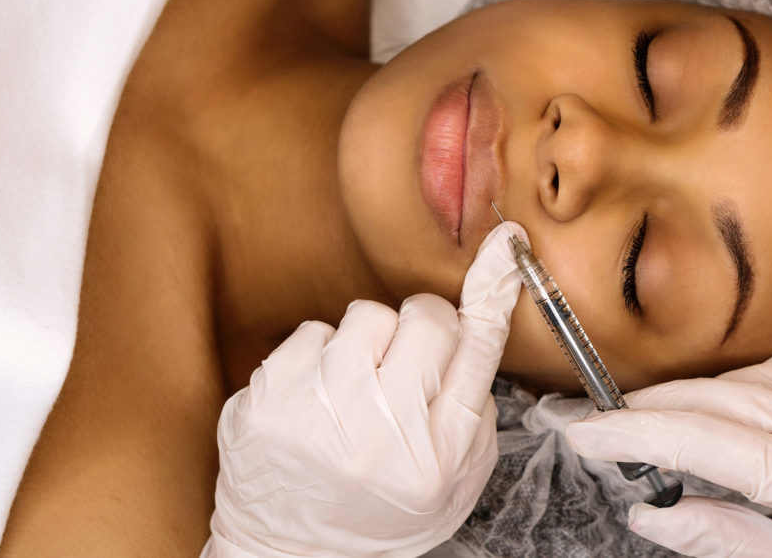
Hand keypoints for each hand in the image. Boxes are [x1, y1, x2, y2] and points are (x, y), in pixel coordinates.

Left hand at [202, 223, 525, 556]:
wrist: (291, 554)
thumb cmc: (380, 514)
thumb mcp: (451, 481)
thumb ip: (472, 407)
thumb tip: (479, 319)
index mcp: (436, 458)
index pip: (476, 350)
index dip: (493, 291)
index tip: (504, 246)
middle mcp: (379, 435)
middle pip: (426, 318)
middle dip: (423, 329)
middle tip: (406, 366)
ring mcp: (317, 415)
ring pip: (368, 315)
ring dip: (370, 341)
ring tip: (356, 388)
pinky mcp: (267, 400)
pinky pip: (314, 330)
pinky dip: (322, 355)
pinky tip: (318, 396)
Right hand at [566, 332, 771, 556]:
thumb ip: (716, 535)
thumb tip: (646, 515)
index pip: (693, 438)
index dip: (626, 432)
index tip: (579, 431)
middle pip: (699, 397)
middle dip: (640, 413)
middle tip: (593, 425)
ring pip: (723, 378)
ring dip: (688, 402)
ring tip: (667, 430)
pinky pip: (758, 363)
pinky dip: (734, 387)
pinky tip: (740, 414)